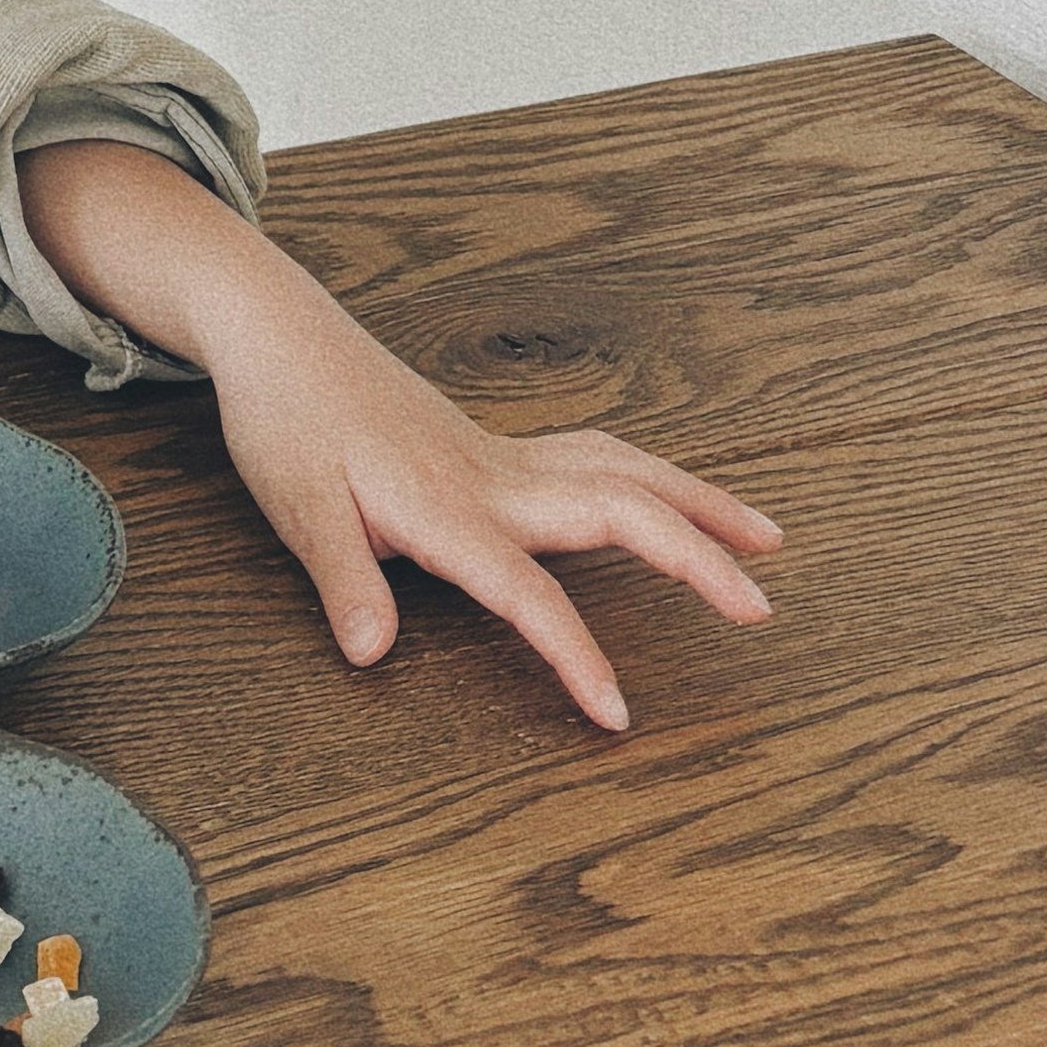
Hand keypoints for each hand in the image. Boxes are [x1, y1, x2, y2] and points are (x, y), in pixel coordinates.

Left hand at [195, 268, 777, 735]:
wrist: (279, 334)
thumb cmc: (286, 420)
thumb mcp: (296, 507)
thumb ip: (342, 580)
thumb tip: (370, 653)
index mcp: (447, 507)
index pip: (528, 593)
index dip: (575, 655)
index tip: (618, 713)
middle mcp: (492, 478)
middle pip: (617, 509)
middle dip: (696, 555)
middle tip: (762, 607)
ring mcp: (501, 457)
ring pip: (623, 470)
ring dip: (697, 501)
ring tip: (767, 538)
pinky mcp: (497, 448)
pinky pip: (594, 455)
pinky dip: (649, 476)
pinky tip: (672, 493)